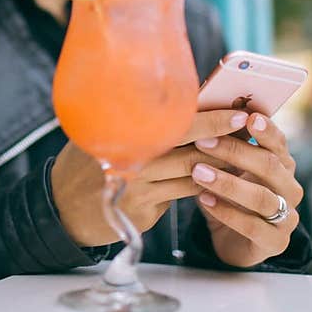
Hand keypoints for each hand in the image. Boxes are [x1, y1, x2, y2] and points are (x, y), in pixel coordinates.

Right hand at [50, 110, 247, 246]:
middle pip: (188, 143)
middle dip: (223, 133)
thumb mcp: (102, 133)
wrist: (63, 208)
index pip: (174, 119)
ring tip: (243, 151)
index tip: (236, 108)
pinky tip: (221, 177)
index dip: (208, 113)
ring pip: (192, 170)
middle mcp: (131, 156)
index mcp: (123, 131)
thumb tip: (185, 102)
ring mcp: (138, 184)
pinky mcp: (145, 208)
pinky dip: (206, 183)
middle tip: (248, 122)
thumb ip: (138, 122)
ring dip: (221, 162)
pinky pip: (184, 192)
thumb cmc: (88, 163)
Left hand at [190, 113, 302, 267]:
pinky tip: (204, 200)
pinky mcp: (275, 242)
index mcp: (282, 166)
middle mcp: (290, 188)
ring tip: (198, 172)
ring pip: (261, 198)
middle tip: (203, 141)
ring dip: (227, 183)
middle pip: (270, 166)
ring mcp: (286, 217)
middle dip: (236, 151)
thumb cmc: (229, 196)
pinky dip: (227, 212)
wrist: (234, 241)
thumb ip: (225, 146)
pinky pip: (253, 226)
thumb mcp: (228, 169)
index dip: (265, 130)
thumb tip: (203, 114)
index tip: (247, 117)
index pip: (278, 143)